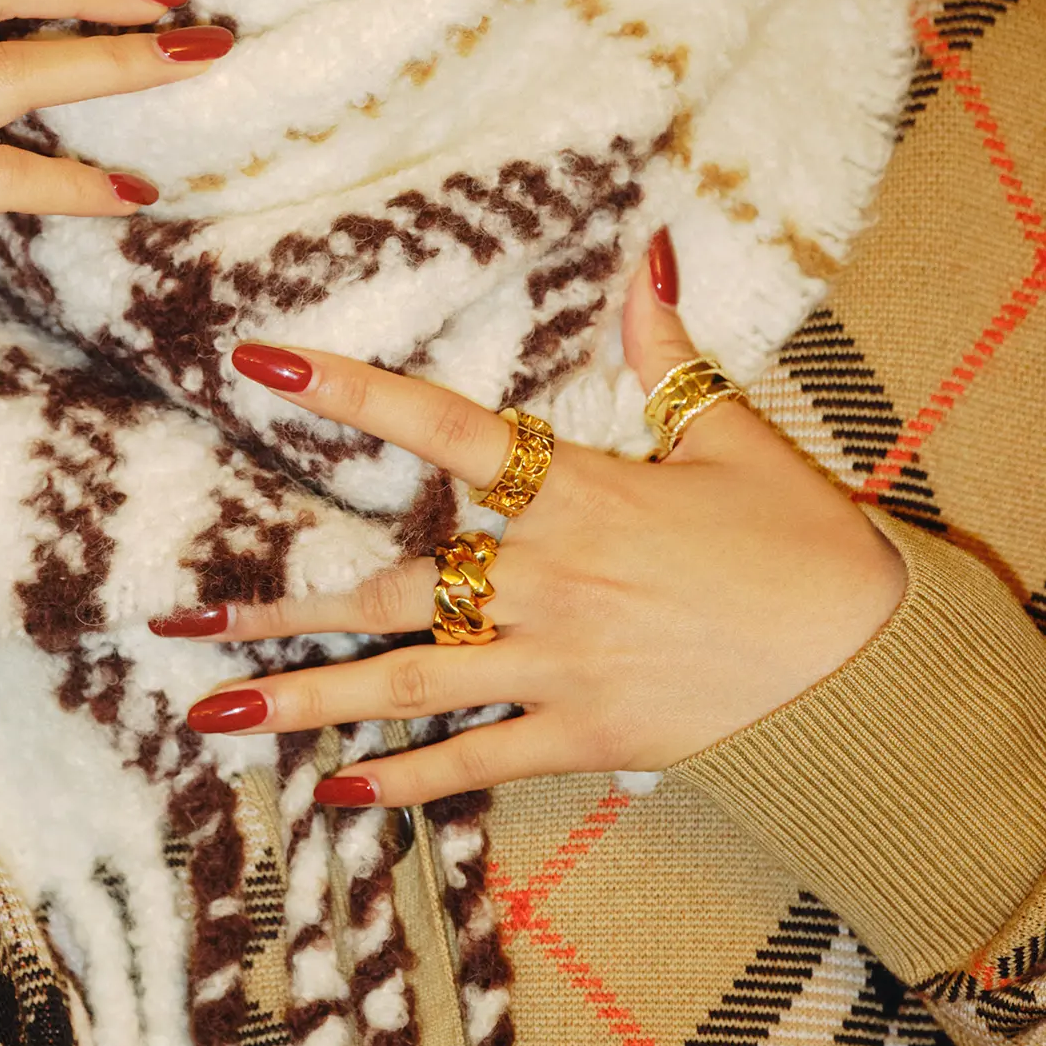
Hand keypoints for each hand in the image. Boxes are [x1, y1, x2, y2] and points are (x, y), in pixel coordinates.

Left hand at [153, 235, 906, 806]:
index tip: (258, 361)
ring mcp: (554, 666)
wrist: (867, 665)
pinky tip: (334, 797)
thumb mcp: (731, 434)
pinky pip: (472, 762)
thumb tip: (644, 249)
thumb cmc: (801, 543)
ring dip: (306, 701)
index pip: (440, 430)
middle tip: (178, 620)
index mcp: (577, 491)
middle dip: (278, 611)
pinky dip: (404, 782)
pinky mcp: (577, 736)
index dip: (347, 391)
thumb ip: (663, 349)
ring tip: (214, 713)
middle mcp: (545, 579)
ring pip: (405, 684)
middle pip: (387, 589)